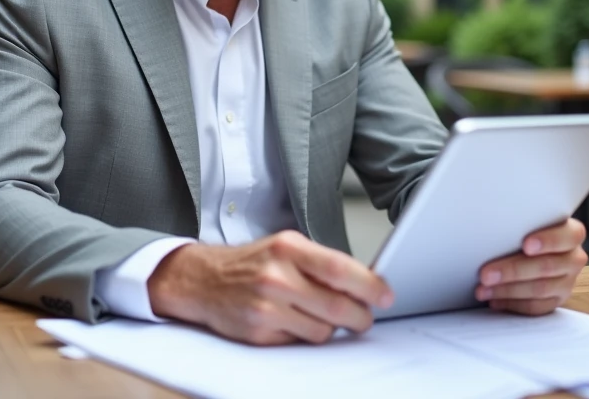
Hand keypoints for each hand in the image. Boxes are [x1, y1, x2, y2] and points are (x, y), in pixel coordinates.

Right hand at [147, 230, 393, 344]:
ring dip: (332, 328)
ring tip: (321, 315)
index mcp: (288, 248)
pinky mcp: (258, 332)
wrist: (202, 280)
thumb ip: (321, 263)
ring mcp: (266, 307)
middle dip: (360, 316)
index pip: (340, 269)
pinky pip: (300, 341)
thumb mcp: (285, 248)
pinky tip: (295, 321)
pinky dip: (306, 335)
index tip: (385, 295)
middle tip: (365, 317)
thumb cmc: (250, 263)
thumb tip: (365, 283)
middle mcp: (277, 276)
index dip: (370, 285)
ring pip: (323, 330)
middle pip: (337, 305)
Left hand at [475, 218, 586, 315]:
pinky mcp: (557, 300)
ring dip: (507, 290)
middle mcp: (574, 258)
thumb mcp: (527, 222)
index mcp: (571, 233)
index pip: (568, 236)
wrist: (534, 250)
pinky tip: (495, 300)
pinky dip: (513, 304)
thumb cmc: (525, 231)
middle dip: (513, 270)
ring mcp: (567, 282)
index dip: (548, 241)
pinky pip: (537, 307)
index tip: (526, 245)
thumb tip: (490, 225)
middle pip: (547, 266)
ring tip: (483, 289)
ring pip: (540, 289)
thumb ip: (520, 224)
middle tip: (486, 274)